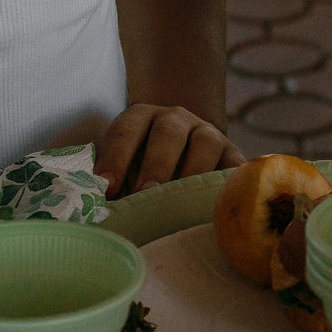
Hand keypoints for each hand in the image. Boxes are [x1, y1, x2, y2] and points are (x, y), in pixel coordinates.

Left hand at [95, 104, 240, 196]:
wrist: (179, 155)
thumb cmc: (139, 169)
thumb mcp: (121, 167)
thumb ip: (110, 184)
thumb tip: (96, 214)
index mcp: (141, 118)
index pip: (126, 130)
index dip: (116, 156)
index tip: (107, 186)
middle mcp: (175, 119)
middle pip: (168, 133)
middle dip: (156, 163)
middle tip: (147, 192)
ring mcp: (207, 133)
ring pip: (205, 143)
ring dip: (192, 171)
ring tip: (181, 201)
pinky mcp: (231, 153)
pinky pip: (235, 164)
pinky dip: (229, 180)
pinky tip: (218, 202)